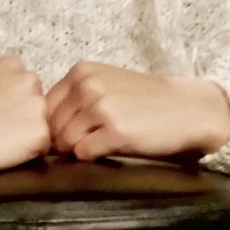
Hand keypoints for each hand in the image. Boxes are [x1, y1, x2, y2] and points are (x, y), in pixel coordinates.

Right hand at [0, 55, 53, 174]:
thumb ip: (4, 85)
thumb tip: (14, 100)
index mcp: (15, 65)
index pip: (28, 89)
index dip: (14, 105)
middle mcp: (31, 80)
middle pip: (40, 105)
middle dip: (26, 117)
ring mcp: (38, 106)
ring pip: (43, 126)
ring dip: (28, 135)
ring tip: (1, 139)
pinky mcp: (40, 132)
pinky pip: (43, 147)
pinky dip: (29, 153)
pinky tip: (6, 150)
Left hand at [44, 61, 229, 160]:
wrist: (188, 108)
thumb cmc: (146, 101)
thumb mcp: (106, 84)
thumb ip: (75, 97)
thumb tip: (42, 127)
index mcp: (81, 72)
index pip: (45, 107)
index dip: (53, 126)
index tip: (69, 133)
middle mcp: (87, 86)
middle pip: (52, 127)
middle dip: (64, 141)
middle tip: (88, 143)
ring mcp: (101, 107)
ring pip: (65, 142)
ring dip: (79, 149)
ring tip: (102, 143)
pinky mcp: (115, 131)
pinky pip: (84, 153)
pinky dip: (93, 157)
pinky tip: (112, 147)